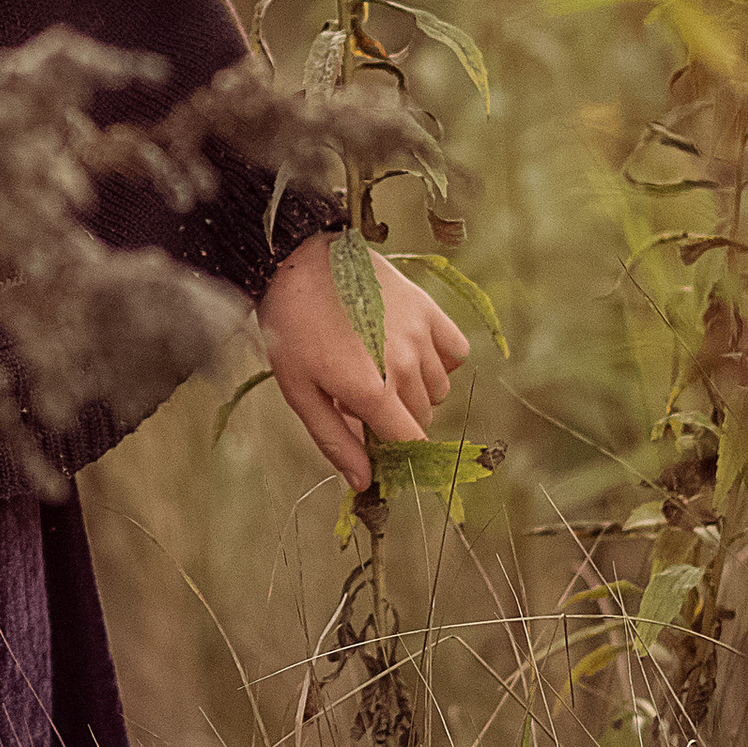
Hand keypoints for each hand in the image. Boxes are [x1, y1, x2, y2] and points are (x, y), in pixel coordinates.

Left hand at [257, 233, 470, 491]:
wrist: (296, 262)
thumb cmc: (291, 329)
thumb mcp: (300, 392)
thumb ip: (335, 440)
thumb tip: (364, 484)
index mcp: (370, 390)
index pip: (410, 443)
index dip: (398, 453)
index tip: (379, 446)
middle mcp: (404, 363)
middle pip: (422, 417)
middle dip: (396, 418)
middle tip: (361, 396)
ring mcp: (420, 333)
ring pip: (439, 389)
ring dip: (415, 390)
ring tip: (379, 368)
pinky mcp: (428, 307)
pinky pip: (456, 351)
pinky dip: (440, 359)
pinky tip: (410, 351)